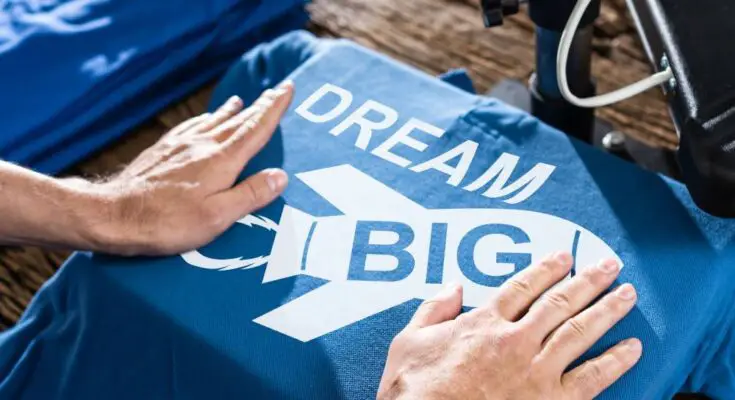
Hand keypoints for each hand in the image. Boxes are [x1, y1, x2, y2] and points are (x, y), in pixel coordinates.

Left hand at [85, 82, 293, 255]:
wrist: (114, 215)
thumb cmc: (168, 222)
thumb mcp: (218, 216)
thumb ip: (250, 194)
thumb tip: (280, 176)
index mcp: (221, 160)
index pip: (255, 129)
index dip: (273, 108)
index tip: (287, 89)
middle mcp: (202, 145)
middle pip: (237, 120)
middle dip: (258, 106)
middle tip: (274, 91)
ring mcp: (180, 146)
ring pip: (213, 121)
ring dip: (231, 111)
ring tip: (240, 101)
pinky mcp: (162, 151)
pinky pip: (190, 127)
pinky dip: (204, 119)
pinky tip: (203, 120)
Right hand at [378, 253, 640, 399]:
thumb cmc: (415, 390)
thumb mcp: (409, 341)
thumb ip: (433, 310)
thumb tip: (453, 287)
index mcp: (483, 323)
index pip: (522, 288)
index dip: (546, 269)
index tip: (564, 257)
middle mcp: (516, 340)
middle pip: (559, 303)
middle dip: (588, 281)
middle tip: (610, 266)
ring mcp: (537, 371)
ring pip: (580, 332)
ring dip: (607, 310)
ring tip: (628, 295)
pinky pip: (592, 377)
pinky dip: (615, 361)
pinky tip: (633, 348)